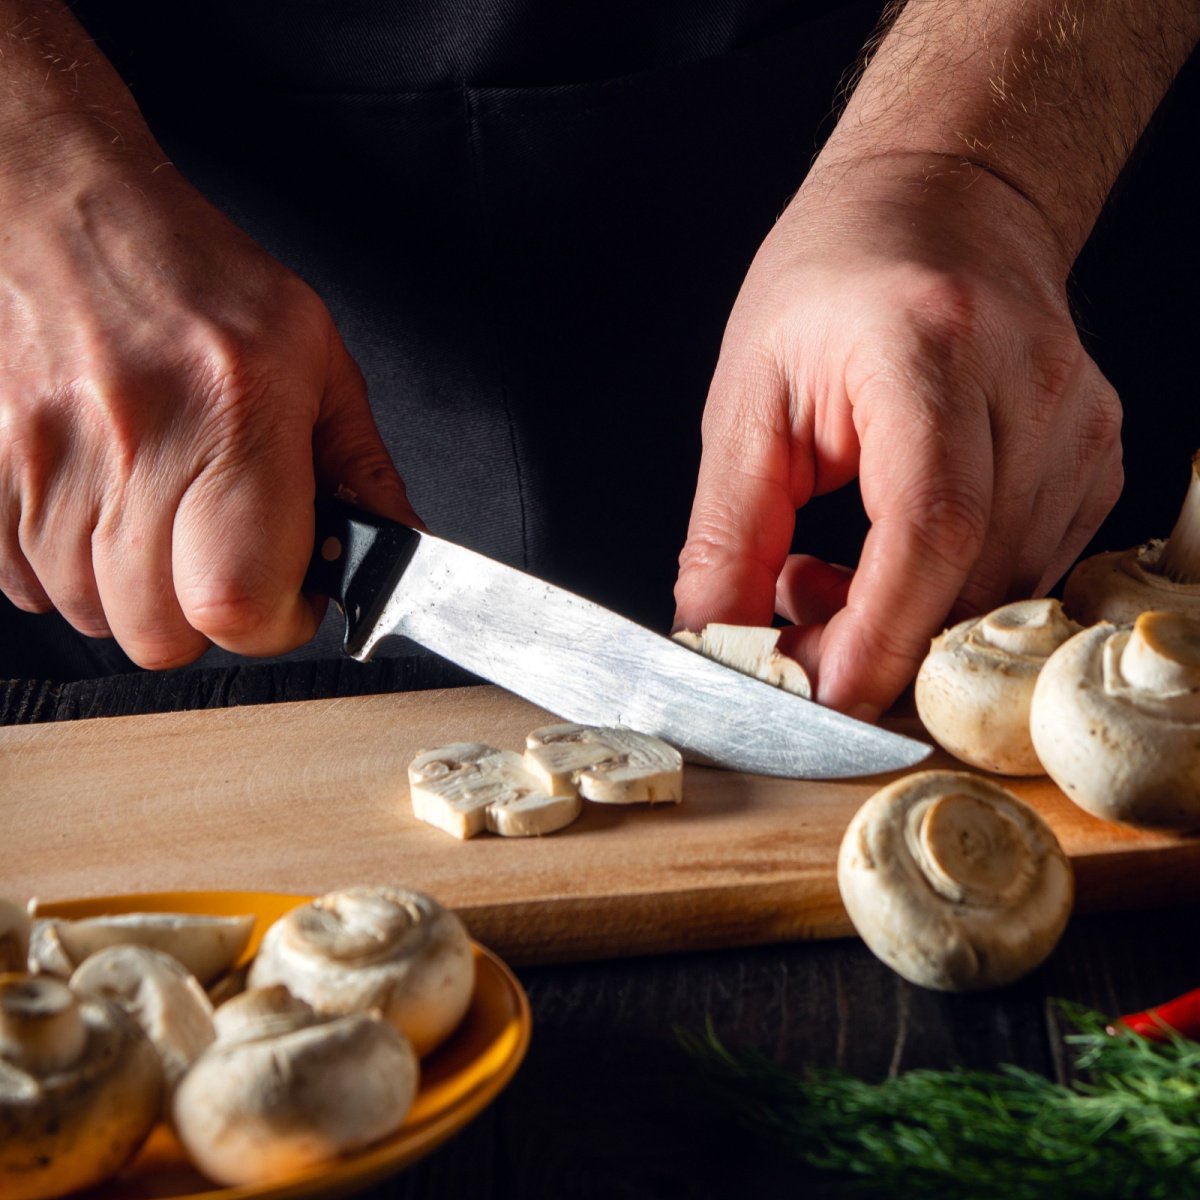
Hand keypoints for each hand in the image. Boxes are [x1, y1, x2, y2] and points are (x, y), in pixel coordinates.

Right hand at [0, 164, 416, 667]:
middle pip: (160, 633)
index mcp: (234, 414)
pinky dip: (67, 569)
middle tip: (224, 560)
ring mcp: (41, 458)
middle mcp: (132, 441)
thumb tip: (399, 547)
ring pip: (92, 616)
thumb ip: (361, 467)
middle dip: (207, 617)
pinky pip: (26, 585)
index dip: (275, 624)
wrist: (62, 210)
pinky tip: (101, 508)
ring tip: (160, 516)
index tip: (291, 598)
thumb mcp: (314, 357)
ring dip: (136, 592)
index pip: (238, 600)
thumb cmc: (194, 277)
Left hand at [673, 153, 1122, 719]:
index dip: (878, 633)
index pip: (929, 526)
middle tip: (787, 636)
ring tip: (821, 570)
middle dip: (875, 645)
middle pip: (972, 577)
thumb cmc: (832, 282)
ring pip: (1000, 591)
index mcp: (928, 349)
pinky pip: (1021, 572)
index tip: (818, 695)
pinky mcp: (1093, 460)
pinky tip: (884, 551)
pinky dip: (944, 593)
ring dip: (903, 619)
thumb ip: (729, 531)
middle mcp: (1029, 386)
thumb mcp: (748, 397)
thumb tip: (715, 639)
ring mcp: (1077, 426)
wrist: (941, 205)